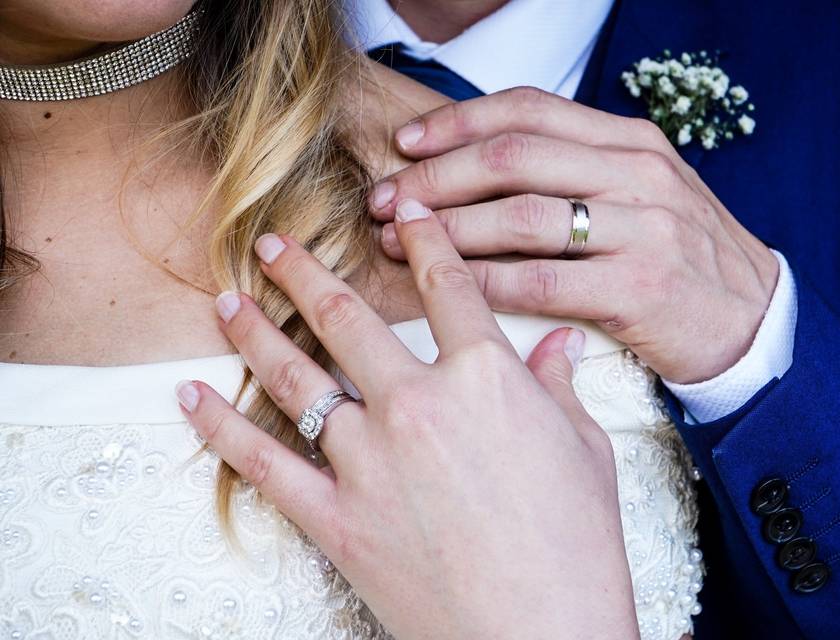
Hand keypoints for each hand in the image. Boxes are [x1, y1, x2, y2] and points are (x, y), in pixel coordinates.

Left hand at [176, 202, 639, 639]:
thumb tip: (559, 343)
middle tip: (276, 242)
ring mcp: (369, 459)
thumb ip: (559, 387)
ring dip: (256, 332)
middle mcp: (418, 404)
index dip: (424, 240)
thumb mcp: (586, 452)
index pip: (447, 287)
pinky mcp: (337, 517)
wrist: (544, 636)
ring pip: (296, 377)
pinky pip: (264, 464)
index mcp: (486, 378)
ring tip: (229, 299)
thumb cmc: (578, 546)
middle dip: (306, 271)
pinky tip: (191, 397)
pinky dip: (221, 428)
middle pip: (349, 317)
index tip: (402, 212)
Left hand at [370, 87, 779, 382]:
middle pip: (510, 159)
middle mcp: (636, 174)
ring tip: (399, 244)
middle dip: (435, 179)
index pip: (527, 111)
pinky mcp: (639, 287)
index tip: (407, 145)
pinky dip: (485, 282)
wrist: (753, 321)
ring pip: (519, 217)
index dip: (457, 123)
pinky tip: (448, 289)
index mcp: (630, 142)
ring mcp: (641, 229)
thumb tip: (478, 165)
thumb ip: (575, 171)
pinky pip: (541, 281)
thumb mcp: (641, 192)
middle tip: (386, 200)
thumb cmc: (681, 257)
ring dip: (448, 231)